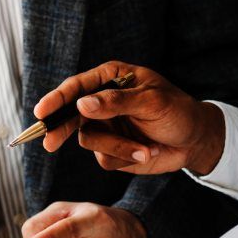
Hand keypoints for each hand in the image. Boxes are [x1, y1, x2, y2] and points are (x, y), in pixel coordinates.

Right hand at [34, 61, 225, 174]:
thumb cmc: (178, 111)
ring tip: (144, 147)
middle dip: (60, 129)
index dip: (56, 99)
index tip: (42, 112)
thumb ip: (116, 102)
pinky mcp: (111, 150)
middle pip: (69, 114)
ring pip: (89, 140)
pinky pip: (103, 158)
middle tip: (49, 142)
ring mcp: (105, 127)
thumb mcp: (152, 102)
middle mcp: (102, 102)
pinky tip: (146, 152)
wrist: (195, 141)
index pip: (76, 87)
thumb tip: (82, 105)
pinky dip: (125, 157)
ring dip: (116, 147)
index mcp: (110, 79)